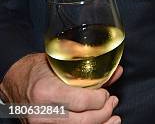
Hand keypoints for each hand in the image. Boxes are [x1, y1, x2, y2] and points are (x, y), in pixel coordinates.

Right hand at [0, 53, 122, 122]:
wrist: (14, 84)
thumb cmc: (36, 69)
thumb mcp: (60, 61)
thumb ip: (88, 66)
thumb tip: (117, 71)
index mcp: (46, 91)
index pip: (81, 101)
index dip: (100, 99)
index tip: (107, 93)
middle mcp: (43, 112)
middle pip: (83, 121)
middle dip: (103, 113)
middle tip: (112, 103)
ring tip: (113, 117)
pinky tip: (100, 123)